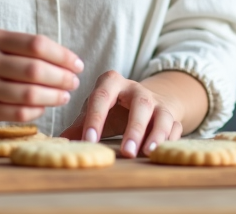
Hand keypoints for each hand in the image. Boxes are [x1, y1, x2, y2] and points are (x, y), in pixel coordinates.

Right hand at [0, 27, 83, 124]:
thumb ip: (17, 46)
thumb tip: (59, 58)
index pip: (36, 44)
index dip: (62, 55)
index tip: (77, 63)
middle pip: (36, 70)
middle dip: (62, 77)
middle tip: (74, 81)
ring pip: (28, 94)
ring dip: (53, 96)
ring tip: (64, 95)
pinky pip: (16, 113)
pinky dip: (35, 111)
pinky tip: (43, 108)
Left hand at [58, 71, 185, 157]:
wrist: (148, 100)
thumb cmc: (114, 108)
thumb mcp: (97, 110)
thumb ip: (80, 124)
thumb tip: (60, 142)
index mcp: (112, 83)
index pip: (102, 96)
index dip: (95, 118)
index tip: (89, 140)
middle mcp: (138, 89)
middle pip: (139, 104)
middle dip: (133, 129)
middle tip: (126, 152)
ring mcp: (158, 102)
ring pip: (162, 115)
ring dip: (156, 134)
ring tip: (147, 153)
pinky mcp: (172, 115)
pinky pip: (175, 127)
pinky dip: (170, 141)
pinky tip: (163, 153)